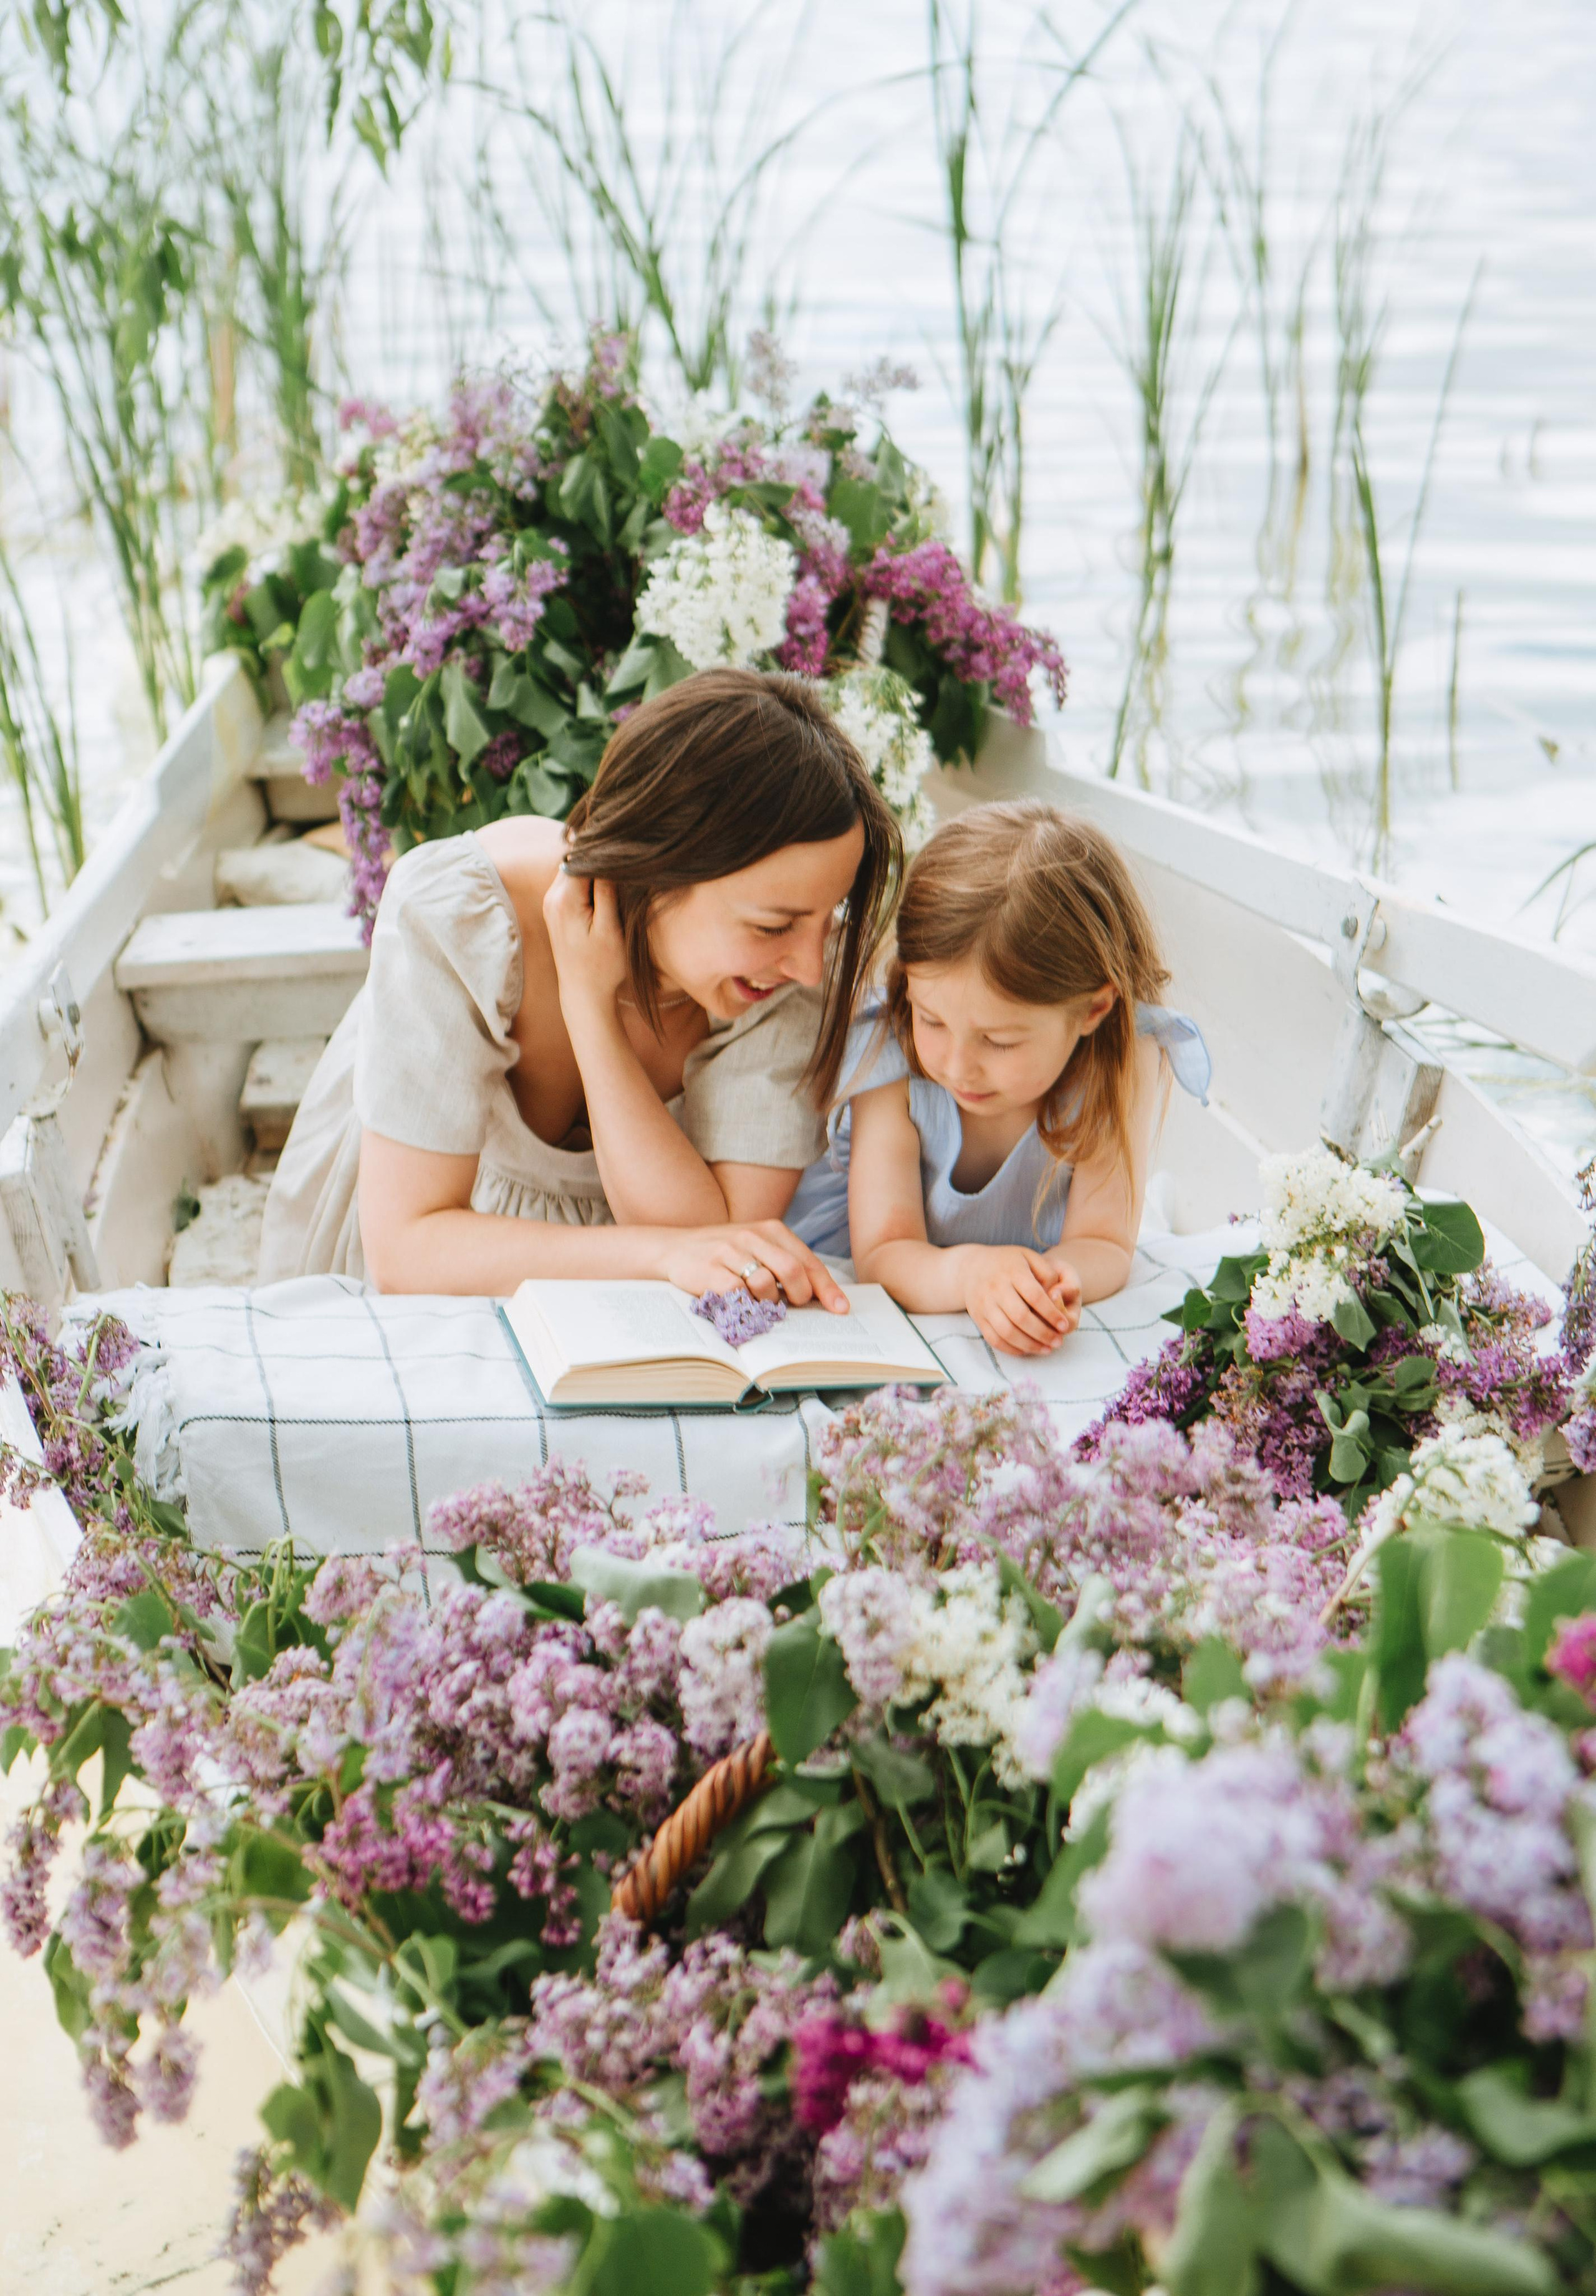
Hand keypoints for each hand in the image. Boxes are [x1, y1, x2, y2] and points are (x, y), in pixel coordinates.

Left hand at [543, 863, 628, 1017]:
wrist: (584, 993)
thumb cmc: (602, 966)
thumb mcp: (610, 929)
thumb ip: (606, 891)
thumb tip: (608, 857)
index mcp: (565, 899)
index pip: (583, 856)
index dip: (605, 851)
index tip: (626, 852)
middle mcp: (551, 897)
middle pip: (576, 859)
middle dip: (599, 858)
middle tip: (625, 862)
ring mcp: (551, 903)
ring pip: (574, 869)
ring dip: (594, 870)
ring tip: (617, 877)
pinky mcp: (556, 909)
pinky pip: (571, 882)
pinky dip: (588, 881)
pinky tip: (605, 889)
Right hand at [655, 1220, 849, 1313]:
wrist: (675, 1248)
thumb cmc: (725, 1254)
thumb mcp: (757, 1248)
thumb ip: (784, 1263)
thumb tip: (817, 1294)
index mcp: (771, 1229)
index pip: (808, 1260)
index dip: (826, 1287)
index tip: (840, 1308)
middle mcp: (752, 1236)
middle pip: (792, 1270)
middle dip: (801, 1295)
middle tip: (795, 1306)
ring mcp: (730, 1252)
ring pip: (765, 1283)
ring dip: (769, 1302)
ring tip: (762, 1304)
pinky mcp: (709, 1270)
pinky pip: (737, 1293)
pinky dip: (745, 1305)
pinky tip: (742, 1305)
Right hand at [962, 1245, 1078, 1355]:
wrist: (972, 1267)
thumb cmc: (1009, 1263)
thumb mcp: (1029, 1257)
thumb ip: (1047, 1273)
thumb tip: (1056, 1297)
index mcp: (1012, 1271)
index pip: (1034, 1296)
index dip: (1051, 1313)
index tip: (1064, 1325)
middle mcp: (996, 1288)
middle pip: (1020, 1317)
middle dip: (1043, 1333)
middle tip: (1059, 1342)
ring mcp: (984, 1304)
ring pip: (1007, 1332)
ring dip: (1029, 1345)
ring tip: (1047, 1349)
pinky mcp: (978, 1318)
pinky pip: (994, 1339)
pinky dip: (1012, 1349)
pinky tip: (1027, 1350)